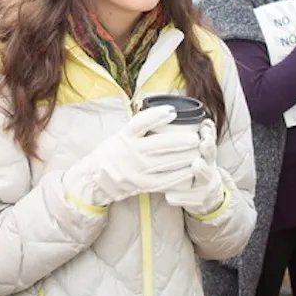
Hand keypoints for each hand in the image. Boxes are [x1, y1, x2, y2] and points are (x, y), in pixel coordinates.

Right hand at [63, 106, 200, 206]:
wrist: (96, 178)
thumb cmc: (115, 152)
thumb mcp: (122, 135)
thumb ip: (140, 128)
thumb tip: (166, 113)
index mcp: (124, 136)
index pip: (140, 123)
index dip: (157, 115)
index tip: (173, 111)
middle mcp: (129, 152)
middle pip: (159, 144)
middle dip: (181, 140)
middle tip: (196, 137)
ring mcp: (136, 170)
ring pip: (165, 162)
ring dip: (184, 157)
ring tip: (198, 151)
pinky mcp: (141, 184)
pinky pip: (164, 180)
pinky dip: (179, 175)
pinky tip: (190, 169)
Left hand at [165, 120, 225, 216]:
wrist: (208, 197)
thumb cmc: (198, 170)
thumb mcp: (200, 154)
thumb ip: (195, 137)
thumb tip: (182, 114)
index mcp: (207, 156)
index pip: (211, 140)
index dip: (209, 133)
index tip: (205, 125)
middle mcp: (209, 168)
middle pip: (211, 156)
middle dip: (208, 148)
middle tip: (203, 140)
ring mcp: (206, 185)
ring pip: (204, 176)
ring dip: (200, 170)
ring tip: (196, 164)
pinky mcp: (197, 201)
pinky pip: (187, 199)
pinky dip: (178, 197)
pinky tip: (169, 196)